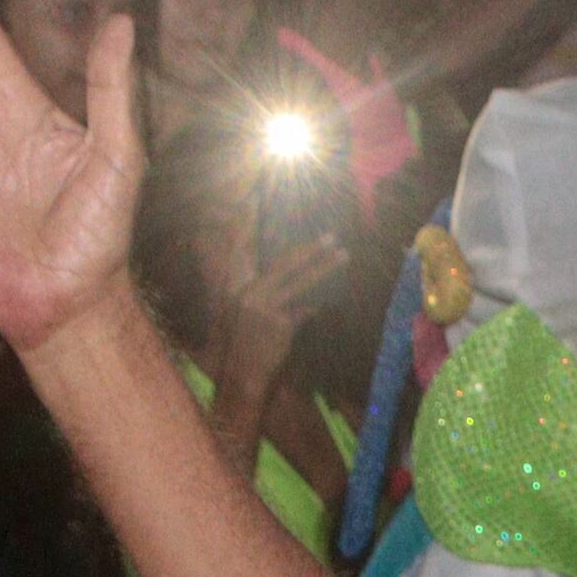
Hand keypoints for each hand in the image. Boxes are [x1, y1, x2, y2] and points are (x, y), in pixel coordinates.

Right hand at [217, 229, 348, 389]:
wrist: (241, 378)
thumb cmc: (245, 347)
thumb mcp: (246, 314)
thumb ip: (263, 292)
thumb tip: (287, 276)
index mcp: (234, 286)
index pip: (241, 246)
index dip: (248, 222)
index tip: (257, 198)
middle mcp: (245, 292)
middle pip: (283, 263)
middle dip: (308, 249)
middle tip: (330, 236)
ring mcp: (261, 306)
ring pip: (300, 281)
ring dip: (324, 267)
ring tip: (343, 255)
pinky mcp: (277, 322)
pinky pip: (305, 306)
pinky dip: (321, 299)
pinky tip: (337, 291)